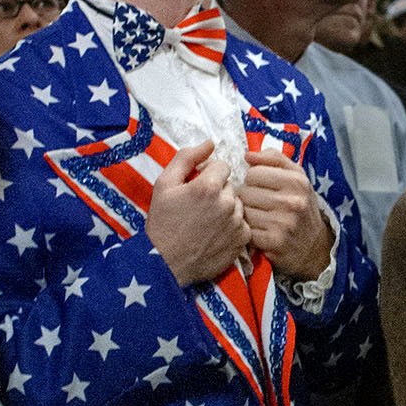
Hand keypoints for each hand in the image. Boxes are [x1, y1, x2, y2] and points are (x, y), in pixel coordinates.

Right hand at [146, 140, 247, 286]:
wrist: (165, 263)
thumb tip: (210, 143)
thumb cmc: (162, 222)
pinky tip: (216, 233)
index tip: (197, 188)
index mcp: (208, 186)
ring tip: (207, 222)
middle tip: (200, 208)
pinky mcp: (242, 240)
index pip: (222, 166)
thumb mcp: (164, 184)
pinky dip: (233, 226)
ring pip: (238, 204)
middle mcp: (228, 203)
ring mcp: (237, 223)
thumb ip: (187, 157)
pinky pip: (244, 223)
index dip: (208, 175)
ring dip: (227, 208)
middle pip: (231, 185)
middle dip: (218, 191)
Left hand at [240, 145, 332, 281]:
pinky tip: (259, 232)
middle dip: (248, 198)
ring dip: (247, 215)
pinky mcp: (274, 241)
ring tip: (259, 218)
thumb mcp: (296, 178)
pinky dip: (249, 232)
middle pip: (245, 191)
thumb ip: (274, 159)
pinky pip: (246, 229)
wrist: (314, 246)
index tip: (261, 188)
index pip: (253, 173)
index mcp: (297, 181)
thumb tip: (248, 155)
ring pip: (243, 210)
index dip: (253, 180)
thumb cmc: (300, 207)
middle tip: (259, 205)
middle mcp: (292, 200)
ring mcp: (284, 222)